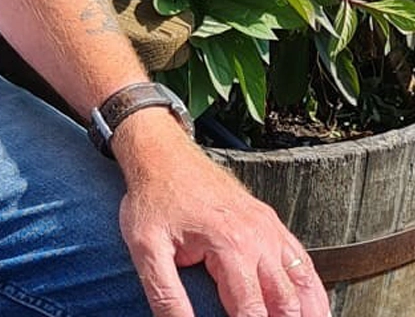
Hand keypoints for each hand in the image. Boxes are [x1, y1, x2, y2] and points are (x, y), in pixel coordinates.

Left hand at [113, 114, 329, 316]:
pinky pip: (302, 261)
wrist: (163, 157)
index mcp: (230, 246)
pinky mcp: (271, 224)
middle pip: (286, 301)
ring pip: (304, 282)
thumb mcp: (145, 248)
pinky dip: (312, 289)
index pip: (253, 310)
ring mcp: (270, 229)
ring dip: (309, 312)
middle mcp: (259, 238)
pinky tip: (313, 308)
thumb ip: (165, 293)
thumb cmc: (153, 200)